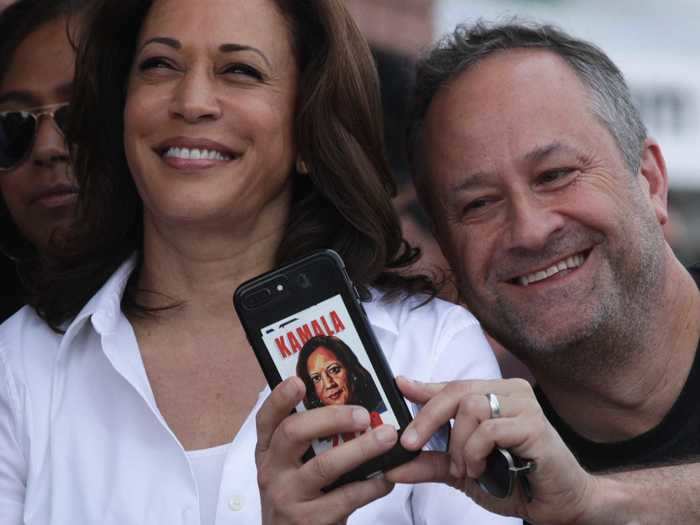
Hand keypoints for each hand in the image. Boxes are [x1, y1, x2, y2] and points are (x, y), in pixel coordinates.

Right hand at [255, 377, 396, 524]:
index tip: (299, 381)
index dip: (280, 397)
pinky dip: (371, 485)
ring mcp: (288, 496)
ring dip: (361, 448)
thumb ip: (310, 440)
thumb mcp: (292, 467)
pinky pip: (345, 497)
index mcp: (268, 451)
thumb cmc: (300, 497)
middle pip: (294, 433)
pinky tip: (386, 477)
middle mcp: (272, 471)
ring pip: (324, 465)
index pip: (267, 418)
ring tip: (387, 437)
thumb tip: (352, 406)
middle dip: (331, 417)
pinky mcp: (309, 520)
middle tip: (362, 414)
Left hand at [386, 377, 597, 524]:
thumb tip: (394, 462)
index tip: (399, 386)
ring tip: (465, 469)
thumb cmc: (516, 482)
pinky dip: (475, 452)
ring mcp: (524, 406)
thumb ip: (430, 462)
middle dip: (427, 419)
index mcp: (495, 395)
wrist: (558, 505)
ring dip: (458, 444)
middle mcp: (510, 392)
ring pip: (470, 407)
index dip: (424, 388)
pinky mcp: (534, 425)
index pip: (453, 386)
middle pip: (457, 391)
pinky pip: (489, 429)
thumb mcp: (462, 471)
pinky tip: (480, 469)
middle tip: (410, 444)